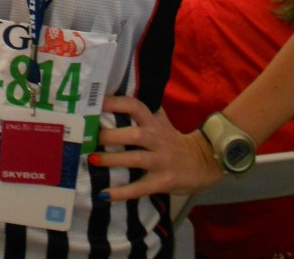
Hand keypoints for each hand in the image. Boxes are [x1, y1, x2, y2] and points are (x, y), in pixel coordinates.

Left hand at [91, 95, 221, 200]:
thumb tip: (115, 98)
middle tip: (90, 137)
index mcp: (154, 123)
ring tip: (92, 160)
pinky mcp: (162, 182)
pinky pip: (140, 188)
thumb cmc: (174, 141)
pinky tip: (104, 194)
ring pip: (135, 159)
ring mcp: (160, 161)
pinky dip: (122, 192)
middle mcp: (157, 139)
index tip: (95, 104)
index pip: (135, 106)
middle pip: (134, 134)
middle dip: (111, 136)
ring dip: (112, 160)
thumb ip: (144, 112)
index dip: (116, 103)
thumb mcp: (161, 122)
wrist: (202, 162)